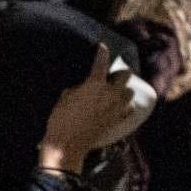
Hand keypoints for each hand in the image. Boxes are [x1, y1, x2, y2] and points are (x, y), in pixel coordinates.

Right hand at [38, 44, 141, 172]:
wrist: (67, 144)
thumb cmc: (61, 119)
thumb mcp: (64, 98)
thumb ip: (78, 88)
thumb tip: (83, 87)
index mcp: (95, 84)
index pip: (101, 62)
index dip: (102, 53)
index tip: (103, 46)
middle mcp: (111, 93)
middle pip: (125, 75)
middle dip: (119, 73)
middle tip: (111, 76)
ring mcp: (117, 107)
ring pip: (130, 91)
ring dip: (124, 89)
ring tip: (115, 92)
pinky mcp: (118, 120)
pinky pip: (128, 109)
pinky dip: (124, 107)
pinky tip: (118, 108)